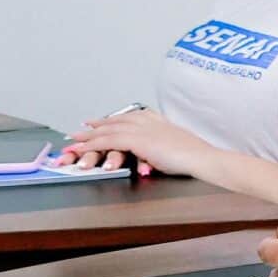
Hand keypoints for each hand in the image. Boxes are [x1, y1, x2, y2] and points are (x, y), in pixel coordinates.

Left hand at [58, 108, 210, 176]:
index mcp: (159, 121)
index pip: (130, 117)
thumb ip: (166, 144)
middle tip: (80, 130)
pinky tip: (82, 149)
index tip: (101, 122)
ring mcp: (141, 130)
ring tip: (73, 140)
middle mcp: (147, 121)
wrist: (203, 159)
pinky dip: (92, 145)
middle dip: (96, 127)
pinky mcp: (136, 140)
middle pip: (115, 122)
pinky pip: (107, 141)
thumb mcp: (180, 145)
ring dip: (88, 136)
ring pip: (107, 131)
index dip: (112, 120)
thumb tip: (163, 150)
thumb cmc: (197, 157)